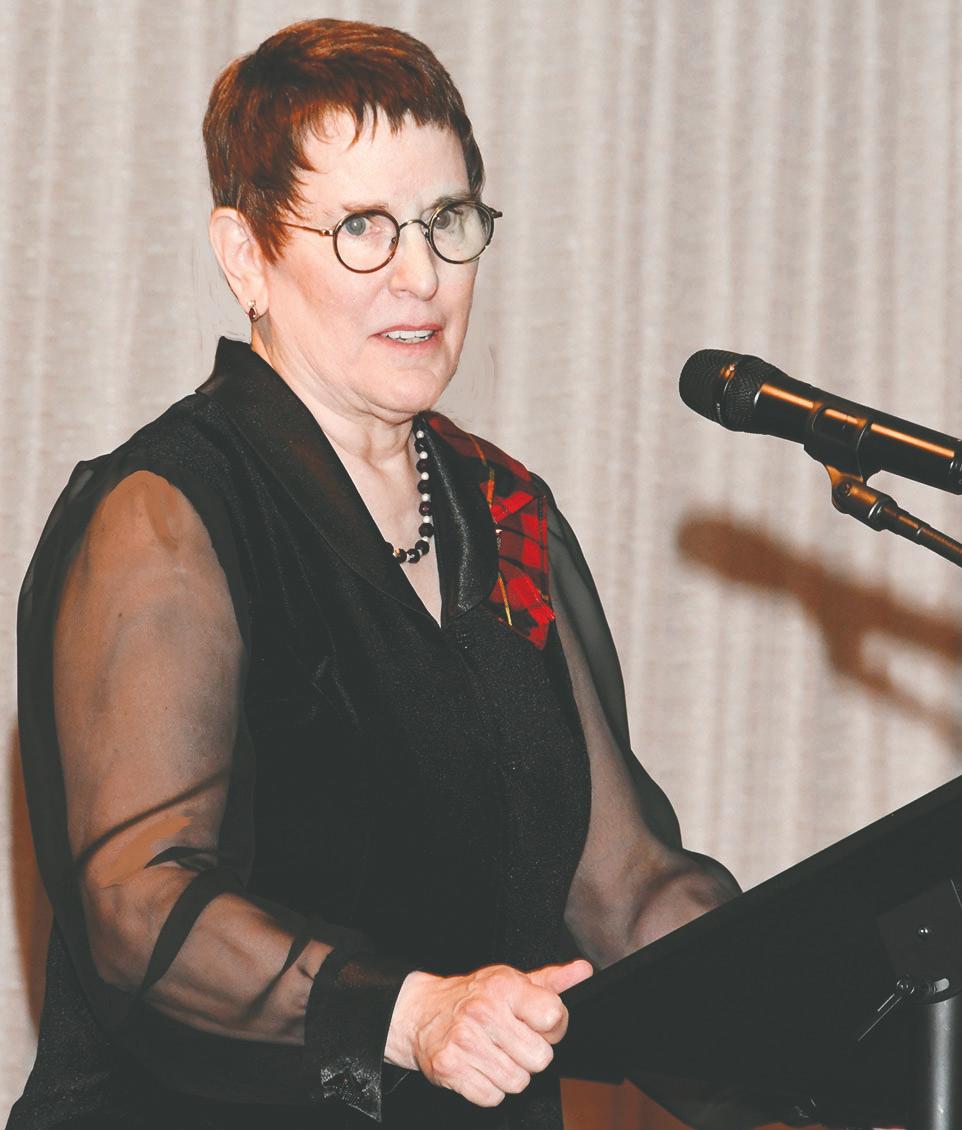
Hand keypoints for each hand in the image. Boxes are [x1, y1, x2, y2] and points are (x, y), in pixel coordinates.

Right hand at [384, 959, 592, 1106]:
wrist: (421, 1011)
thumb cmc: (473, 996)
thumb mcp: (511, 981)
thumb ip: (551, 980)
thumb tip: (584, 972)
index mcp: (503, 986)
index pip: (553, 1016)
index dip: (553, 1027)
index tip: (539, 1024)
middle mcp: (483, 1011)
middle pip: (540, 1058)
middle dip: (531, 1055)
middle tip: (514, 1042)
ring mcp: (464, 1040)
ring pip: (518, 1082)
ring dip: (510, 1074)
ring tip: (495, 1054)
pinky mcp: (449, 1068)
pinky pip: (492, 1097)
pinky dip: (489, 1089)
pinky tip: (480, 1067)